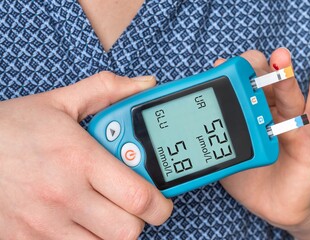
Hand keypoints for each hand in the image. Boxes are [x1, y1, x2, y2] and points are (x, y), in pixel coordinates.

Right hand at [0, 72, 172, 238]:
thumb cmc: (14, 127)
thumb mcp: (61, 102)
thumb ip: (108, 90)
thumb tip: (146, 85)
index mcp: (80, 159)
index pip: (139, 197)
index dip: (160, 204)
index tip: (161, 201)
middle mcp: (64, 196)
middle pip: (127, 231)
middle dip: (137, 218)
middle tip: (131, 204)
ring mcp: (43, 225)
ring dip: (110, 231)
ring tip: (103, 210)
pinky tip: (78, 221)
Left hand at [217, 48, 309, 228]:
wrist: (273, 205)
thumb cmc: (249, 177)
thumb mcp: (225, 154)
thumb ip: (214, 135)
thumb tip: (192, 113)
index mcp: (250, 114)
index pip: (244, 86)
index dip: (235, 73)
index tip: (219, 66)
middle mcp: (271, 114)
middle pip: (266, 85)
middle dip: (257, 72)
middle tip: (249, 67)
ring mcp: (290, 125)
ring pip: (288, 96)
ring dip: (284, 75)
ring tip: (280, 57)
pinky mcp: (308, 141)